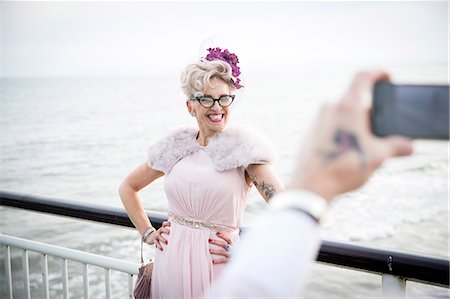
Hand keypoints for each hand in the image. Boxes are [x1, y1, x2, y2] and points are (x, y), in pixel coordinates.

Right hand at [145, 221, 170, 250]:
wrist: (150, 237)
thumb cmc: (160, 234)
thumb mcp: (163, 231)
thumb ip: (169, 231)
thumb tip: (178, 231)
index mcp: (162, 228)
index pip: (164, 224)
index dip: (167, 223)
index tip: (170, 223)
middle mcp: (159, 231)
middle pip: (161, 229)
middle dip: (165, 230)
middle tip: (169, 232)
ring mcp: (156, 235)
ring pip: (158, 236)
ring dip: (162, 239)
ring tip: (166, 242)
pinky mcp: (154, 240)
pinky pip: (156, 243)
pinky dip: (159, 246)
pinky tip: (161, 248)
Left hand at [209, 232, 232, 263]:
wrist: (241, 262)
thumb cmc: (235, 253)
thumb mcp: (234, 247)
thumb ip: (228, 244)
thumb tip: (224, 235)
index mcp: (233, 245)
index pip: (228, 239)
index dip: (223, 236)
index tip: (216, 233)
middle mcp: (232, 250)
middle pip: (223, 244)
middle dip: (216, 242)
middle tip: (209, 240)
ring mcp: (230, 255)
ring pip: (222, 252)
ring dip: (215, 251)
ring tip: (209, 250)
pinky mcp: (229, 261)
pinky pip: (223, 261)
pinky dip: (218, 261)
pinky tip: (212, 261)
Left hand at [291, 70, 412, 201]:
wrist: (311, 185)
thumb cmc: (344, 168)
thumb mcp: (377, 157)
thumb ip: (395, 147)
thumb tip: (408, 146)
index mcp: (347, 106)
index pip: (363, 77)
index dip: (377, 73)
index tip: (386, 76)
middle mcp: (330, 108)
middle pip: (355, 101)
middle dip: (371, 114)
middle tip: (380, 133)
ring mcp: (318, 120)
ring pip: (343, 115)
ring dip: (357, 125)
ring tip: (365, 147)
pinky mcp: (311, 132)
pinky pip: (331, 125)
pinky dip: (344, 132)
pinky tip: (349, 152)